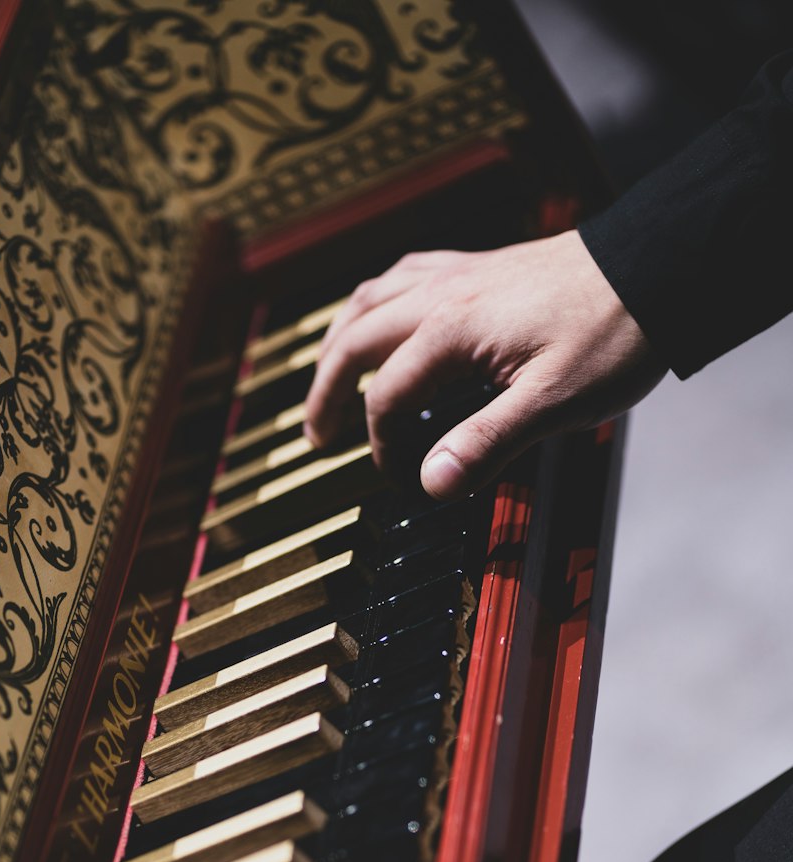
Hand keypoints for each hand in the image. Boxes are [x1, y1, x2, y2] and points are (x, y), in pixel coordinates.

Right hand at [304, 231, 665, 499]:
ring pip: (370, 298)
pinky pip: (403, 274)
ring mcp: (458, 273)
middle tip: (316, 436)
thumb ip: (485, 443)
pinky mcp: (479, 265)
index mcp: (451, 330)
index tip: (399, 477)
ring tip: (329, 377)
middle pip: (355, 340)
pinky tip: (382, 315)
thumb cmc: (612, 333)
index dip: (383, 444)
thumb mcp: (552, 401)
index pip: (388, 396)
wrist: (658, 265)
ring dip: (340, 340)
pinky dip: (377, 301)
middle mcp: (441, 293)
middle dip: (328, 391)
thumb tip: (428, 483)